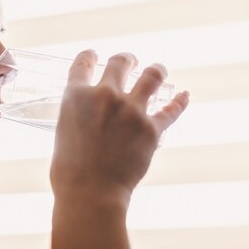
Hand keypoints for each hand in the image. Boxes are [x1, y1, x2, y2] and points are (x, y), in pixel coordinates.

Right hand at [50, 50, 188, 210]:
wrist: (90, 193)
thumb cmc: (69, 172)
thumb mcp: (63, 134)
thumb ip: (78, 118)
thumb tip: (91, 120)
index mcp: (77, 96)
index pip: (83, 63)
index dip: (89, 56)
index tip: (93, 55)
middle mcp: (105, 95)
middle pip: (120, 62)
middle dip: (126, 59)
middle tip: (129, 61)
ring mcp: (131, 110)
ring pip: (152, 75)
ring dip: (156, 69)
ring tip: (157, 69)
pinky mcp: (152, 129)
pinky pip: (171, 110)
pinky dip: (179, 102)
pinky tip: (184, 96)